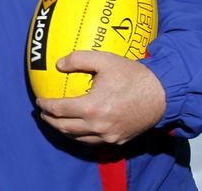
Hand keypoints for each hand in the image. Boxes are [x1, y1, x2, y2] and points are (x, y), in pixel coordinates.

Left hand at [36, 50, 165, 144]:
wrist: (163, 94)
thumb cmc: (133, 75)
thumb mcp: (104, 60)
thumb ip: (78, 59)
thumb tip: (58, 64)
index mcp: (92, 107)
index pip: (59, 110)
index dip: (46, 106)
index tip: (38, 100)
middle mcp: (98, 126)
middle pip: (65, 128)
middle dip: (50, 121)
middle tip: (42, 113)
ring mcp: (109, 136)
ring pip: (78, 138)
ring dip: (63, 131)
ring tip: (56, 121)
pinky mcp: (118, 140)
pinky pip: (93, 142)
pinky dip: (80, 136)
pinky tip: (77, 128)